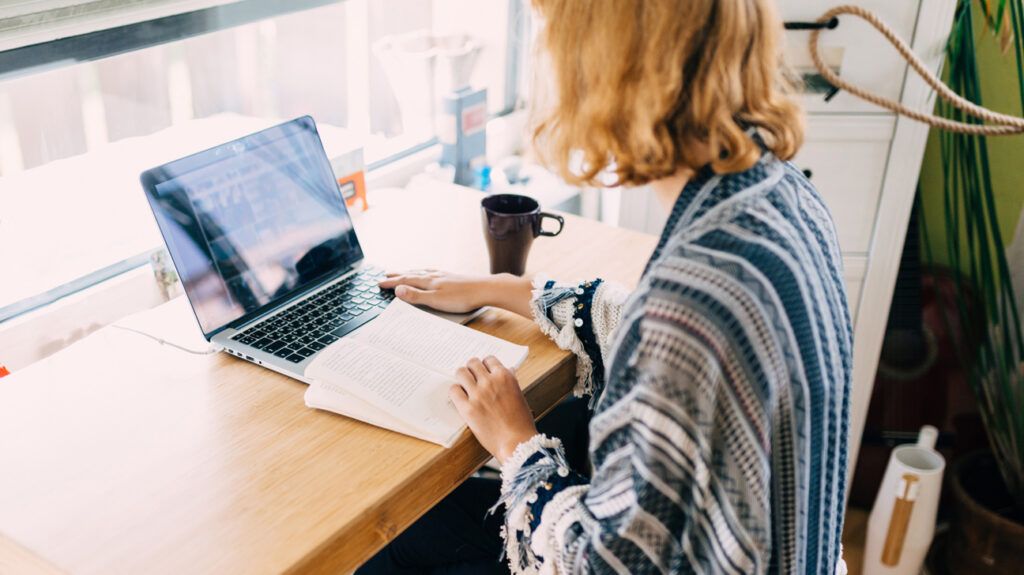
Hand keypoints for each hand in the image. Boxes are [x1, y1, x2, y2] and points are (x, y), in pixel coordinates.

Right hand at [379, 270, 534, 316]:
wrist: (486, 289)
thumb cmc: (462, 298)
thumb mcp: (436, 300)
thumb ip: (416, 296)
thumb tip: (397, 289)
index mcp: (429, 281)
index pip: (405, 281)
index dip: (391, 282)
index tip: (379, 283)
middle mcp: (435, 275)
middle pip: (412, 273)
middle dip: (398, 275)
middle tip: (386, 274)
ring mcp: (444, 275)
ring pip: (422, 271)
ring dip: (410, 272)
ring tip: (404, 271)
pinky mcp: (453, 277)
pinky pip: (433, 272)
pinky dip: (425, 271)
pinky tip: (430, 273)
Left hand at [450, 356, 537, 463]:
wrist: (517, 443)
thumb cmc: (521, 423)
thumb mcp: (520, 397)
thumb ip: (510, 382)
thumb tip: (507, 370)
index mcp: (505, 377)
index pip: (489, 359)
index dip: (485, 365)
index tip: (483, 371)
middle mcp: (490, 382)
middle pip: (473, 363)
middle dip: (472, 369)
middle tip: (471, 376)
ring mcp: (477, 394)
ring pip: (461, 373)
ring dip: (462, 377)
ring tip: (463, 385)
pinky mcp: (467, 408)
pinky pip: (454, 390)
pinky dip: (455, 392)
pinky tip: (460, 397)